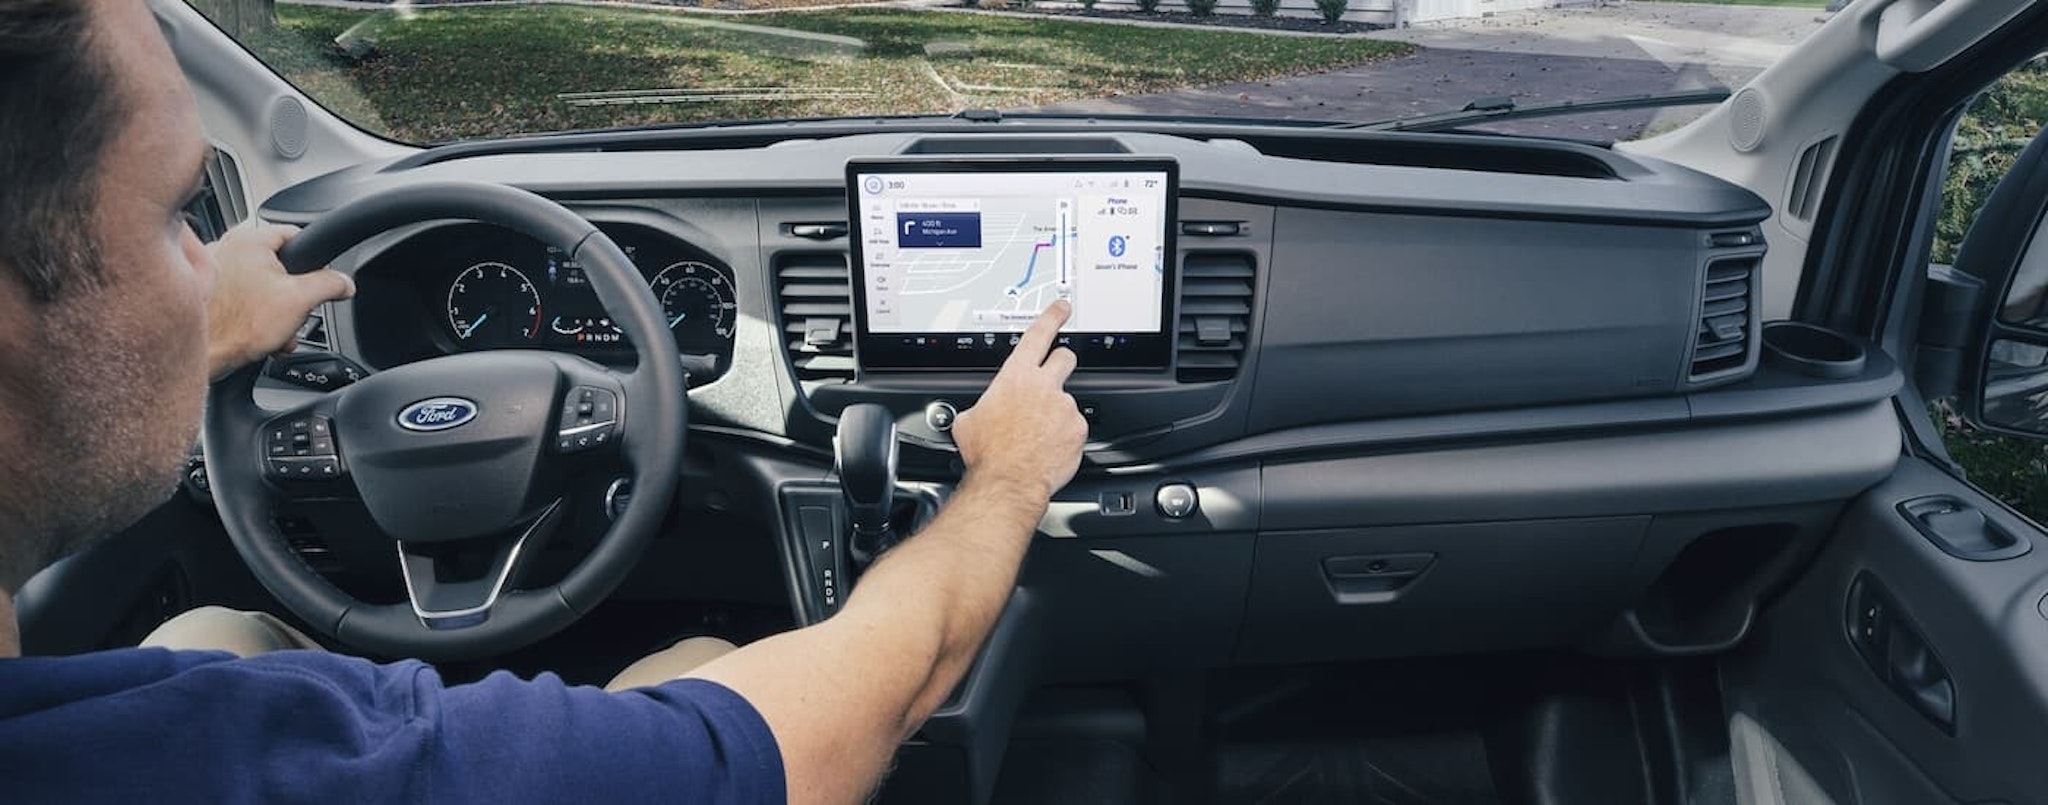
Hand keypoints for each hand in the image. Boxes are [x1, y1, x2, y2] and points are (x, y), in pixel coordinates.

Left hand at [205, 222, 354, 380]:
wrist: (201, 353)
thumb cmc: (237, 325)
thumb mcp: (300, 300)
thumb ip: (330, 284)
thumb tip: (345, 283)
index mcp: (250, 238)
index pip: (297, 235)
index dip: (314, 260)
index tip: (318, 280)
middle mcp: (227, 246)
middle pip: (279, 264)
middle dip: (293, 294)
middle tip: (294, 313)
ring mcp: (213, 268)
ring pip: (261, 283)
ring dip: (275, 308)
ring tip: (276, 330)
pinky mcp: (207, 290)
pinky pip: (242, 296)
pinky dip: (254, 313)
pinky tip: (259, 334)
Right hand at [951, 300, 1088, 501]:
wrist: (1008, 481)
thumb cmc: (986, 453)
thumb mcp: (968, 421)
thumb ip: (981, 406)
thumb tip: (977, 412)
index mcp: (1016, 377)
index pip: (1039, 335)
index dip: (1052, 317)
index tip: (1062, 308)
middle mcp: (1045, 386)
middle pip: (1065, 358)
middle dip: (1061, 361)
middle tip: (1053, 376)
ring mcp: (1065, 408)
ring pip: (1067, 401)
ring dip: (1057, 413)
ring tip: (1039, 435)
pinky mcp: (1078, 429)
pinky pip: (1074, 428)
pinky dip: (1064, 437)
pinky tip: (1049, 449)